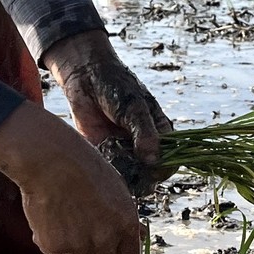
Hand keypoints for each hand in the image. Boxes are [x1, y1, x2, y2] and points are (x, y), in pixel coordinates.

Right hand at [0, 101, 141, 253]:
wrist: (50, 160)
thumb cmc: (83, 169)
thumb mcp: (116, 191)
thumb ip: (123, 220)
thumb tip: (134, 240)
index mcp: (126, 224)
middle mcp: (106, 238)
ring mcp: (80, 244)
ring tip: (69, 231)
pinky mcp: (55, 245)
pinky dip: (54, 247)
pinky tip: (52, 221)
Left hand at [42, 29, 173, 165]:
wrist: (84, 77)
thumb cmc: (116, 87)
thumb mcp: (134, 108)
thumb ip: (144, 133)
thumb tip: (154, 162)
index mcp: (159, 133)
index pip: (169, 160)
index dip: (164, 169)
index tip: (152, 170)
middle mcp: (143, 145)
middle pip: (149, 173)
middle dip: (141, 176)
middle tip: (130, 171)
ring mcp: (124, 151)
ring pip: (129, 175)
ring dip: (123, 174)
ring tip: (114, 159)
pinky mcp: (104, 153)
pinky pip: (108, 170)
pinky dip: (106, 170)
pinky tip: (101, 157)